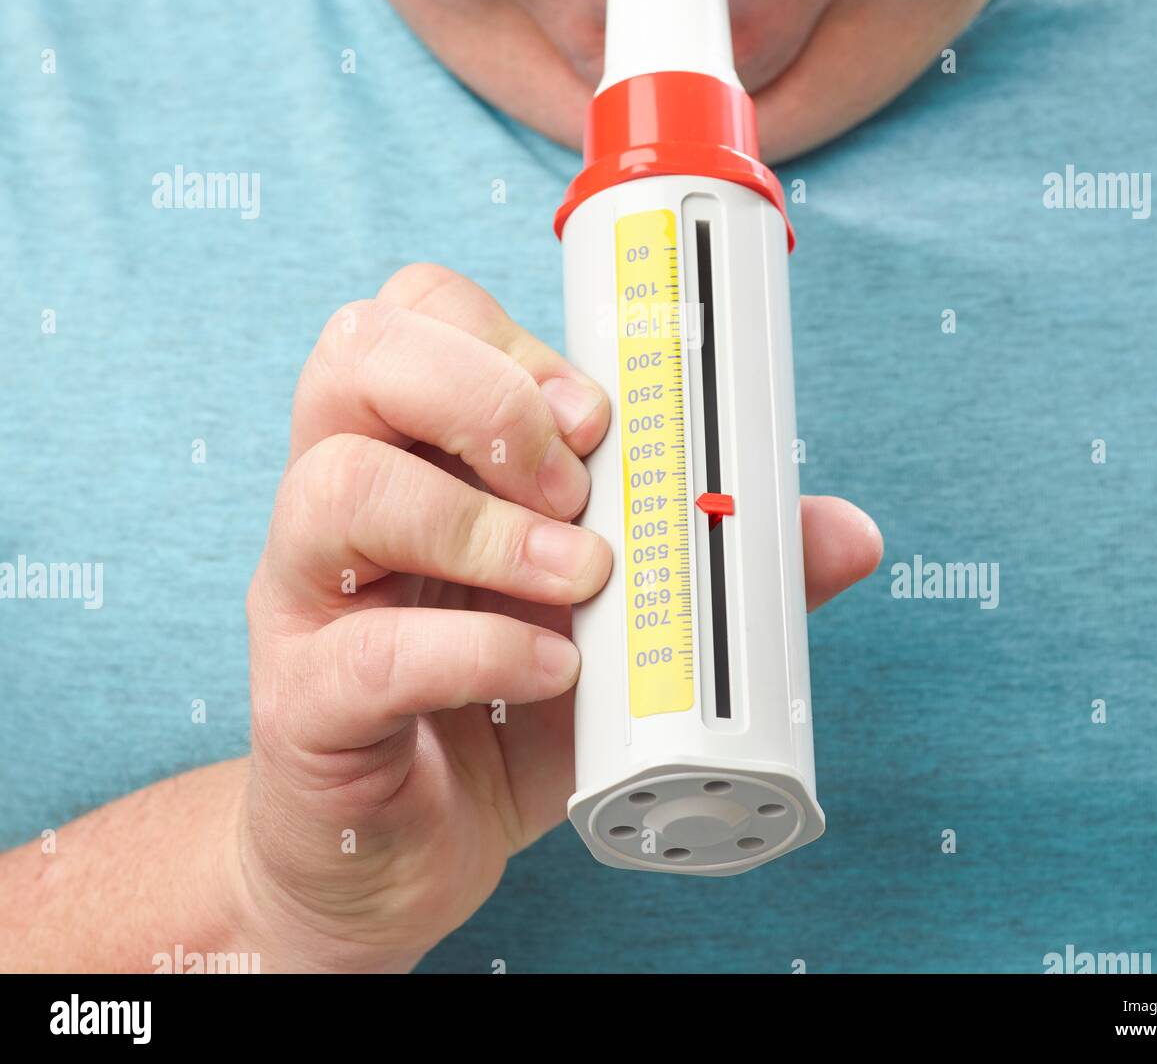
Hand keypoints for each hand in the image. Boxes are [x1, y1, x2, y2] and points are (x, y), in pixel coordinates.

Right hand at [233, 264, 882, 971]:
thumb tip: (846, 531)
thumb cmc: (501, 705)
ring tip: (580, 577)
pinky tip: (554, 671)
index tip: (602, 412)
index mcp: (412, 451)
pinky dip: (482, 650)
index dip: (509, 335)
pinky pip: (366, 651)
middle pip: (356, 357)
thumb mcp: (613, 620)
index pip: (418, 317)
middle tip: (578, 484)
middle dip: (489, 396)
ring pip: (337, 486)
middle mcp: (342, 501)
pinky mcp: (303, 704)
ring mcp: (308, 598)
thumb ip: (715, 563)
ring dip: (484, 523)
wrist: (407, 845)